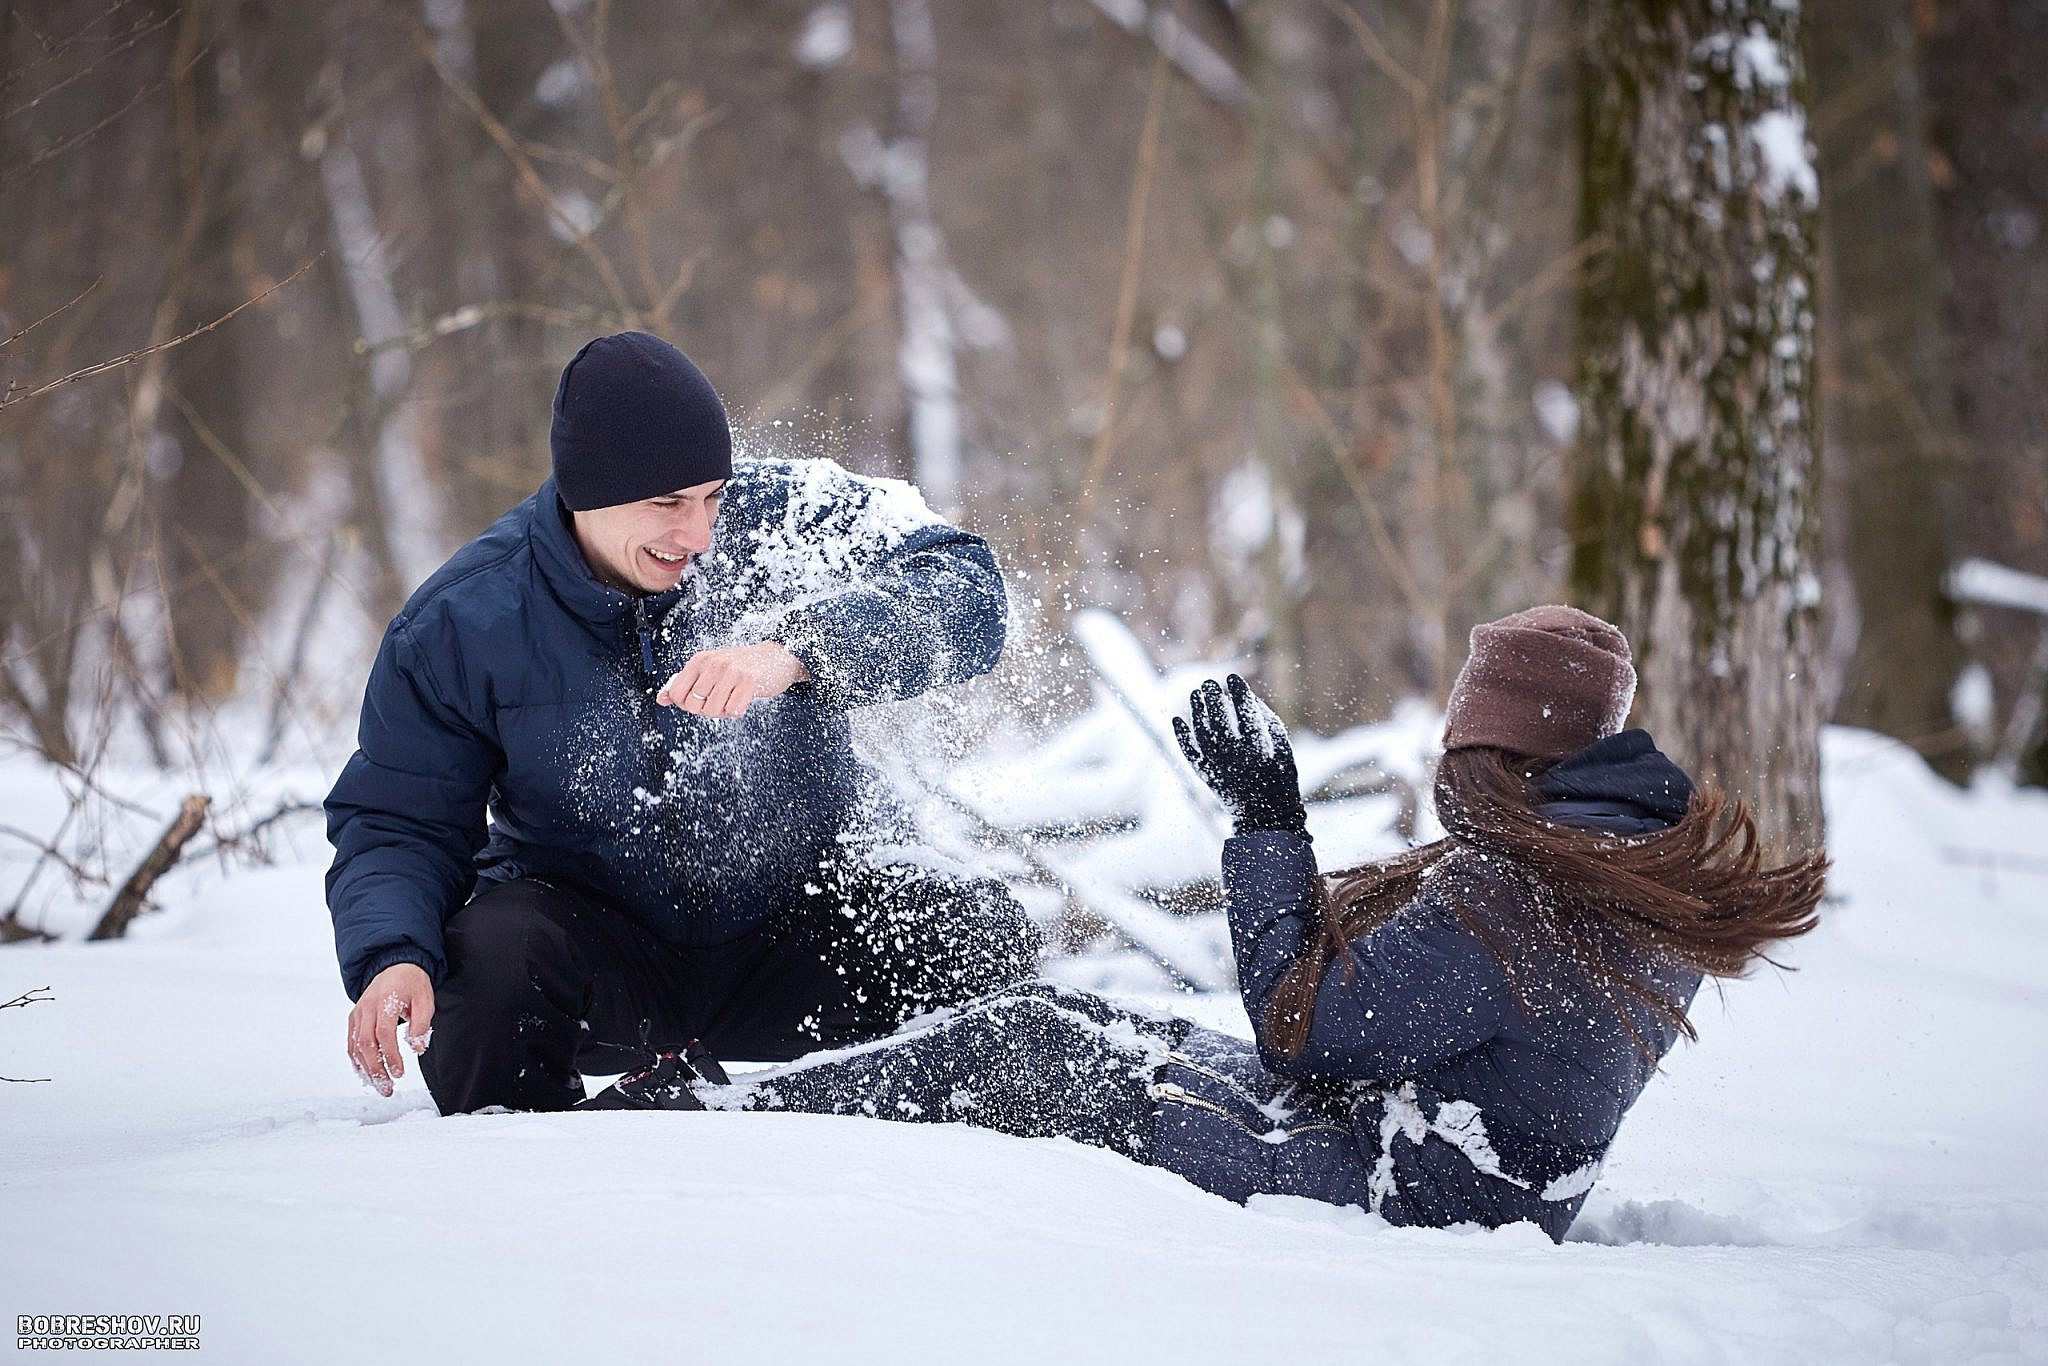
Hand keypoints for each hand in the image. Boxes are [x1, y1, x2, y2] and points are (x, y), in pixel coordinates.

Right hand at [347, 963, 433, 1096]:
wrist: (395, 966)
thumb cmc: (411, 983)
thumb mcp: (426, 999)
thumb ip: (422, 1024)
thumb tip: (417, 1048)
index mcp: (385, 1001)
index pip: (384, 1033)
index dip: (390, 1055)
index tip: (399, 1072)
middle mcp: (367, 1007)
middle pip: (366, 1044)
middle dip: (376, 1070)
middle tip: (387, 1088)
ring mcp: (358, 1013)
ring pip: (356, 1046)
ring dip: (366, 1069)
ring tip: (380, 1086)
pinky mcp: (354, 1018)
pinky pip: (351, 1042)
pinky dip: (357, 1060)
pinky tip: (366, 1074)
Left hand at [658, 642, 811, 718]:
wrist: (776, 657)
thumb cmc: (740, 666)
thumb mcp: (709, 669)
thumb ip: (685, 683)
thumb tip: (661, 699)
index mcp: (700, 660)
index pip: (677, 693)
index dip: (685, 704)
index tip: (699, 700)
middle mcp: (714, 663)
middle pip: (694, 706)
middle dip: (705, 710)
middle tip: (719, 700)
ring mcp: (733, 671)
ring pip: (713, 711)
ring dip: (723, 711)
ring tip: (732, 698)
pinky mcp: (750, 681)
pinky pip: (734, 710)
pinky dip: (738, 710)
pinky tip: (743, 699)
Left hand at [1173, 674, 1309, 837]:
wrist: (1265, 816)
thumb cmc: (1279, 776)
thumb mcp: (1283, 748)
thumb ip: (1268, 721)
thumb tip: (1247, 697)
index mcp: (1260, 750)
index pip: (1246, 714)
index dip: (1238, 692)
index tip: (1232, 677)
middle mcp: (1237, 758)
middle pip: (1220, 721)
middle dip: (1213, 698)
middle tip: (1208, 682)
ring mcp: (1219, 767)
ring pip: (1202, 734)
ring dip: (1197, 711)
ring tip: (1195, 693)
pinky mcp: (1207, 776)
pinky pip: (1190, 754)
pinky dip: (1181, 737)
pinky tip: (1176, 719)